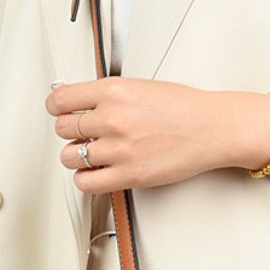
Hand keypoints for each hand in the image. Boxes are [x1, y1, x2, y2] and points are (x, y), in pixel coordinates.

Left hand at [44, 77, 269, 193]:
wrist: (212, 128)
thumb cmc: (184, 108)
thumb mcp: (140, 86)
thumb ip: (107, 94)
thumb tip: (77, 102)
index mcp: (113, 91)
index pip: (60, 100)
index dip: (57, 108)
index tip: (62, 112)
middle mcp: (112, 118)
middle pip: (63, 128)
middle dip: (72, 131)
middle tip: (87, 133)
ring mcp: (119, 148)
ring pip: (70, 156)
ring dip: (77, 156)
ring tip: (93, 153)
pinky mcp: (129, 174)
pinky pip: (86, 182)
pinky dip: (86, 178)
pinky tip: (97, 172)